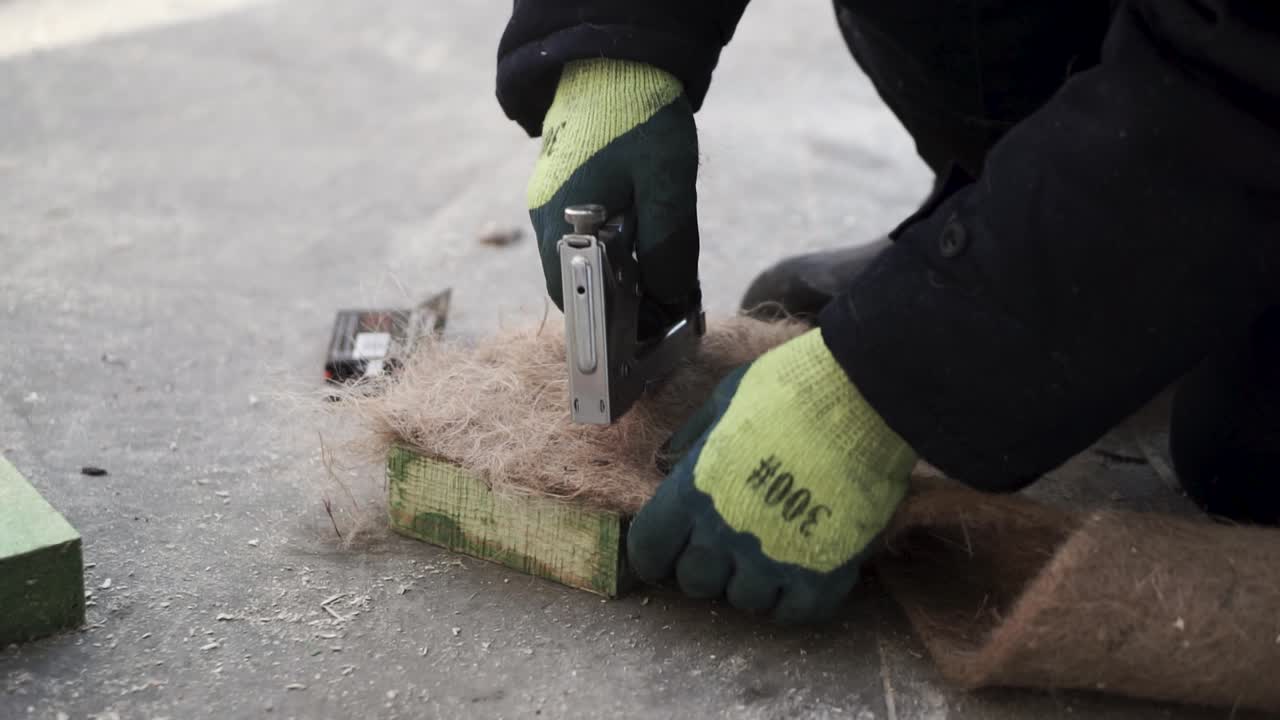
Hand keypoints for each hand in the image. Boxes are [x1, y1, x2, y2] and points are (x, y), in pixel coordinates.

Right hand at [527, 59, 698, 310]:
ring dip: (619, 269)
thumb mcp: (667, 186)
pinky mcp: (562, 187)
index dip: (609, 321)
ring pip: (582, 257)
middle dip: (619, 297)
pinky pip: (584, 232)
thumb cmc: (638, 117)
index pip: (573, 298)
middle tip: (666, 297)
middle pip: (578, 282)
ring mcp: (550, 201)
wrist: (615, 61)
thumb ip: (668, 246)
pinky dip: (614, 244)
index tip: (649, 327)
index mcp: (562, 224)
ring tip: (663, 264)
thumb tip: (670, 296)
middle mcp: (546, 217)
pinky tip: (646, 233)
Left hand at [627, 329, 916, 622]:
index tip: (670, 547)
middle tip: (729, 542)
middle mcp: (725, 534)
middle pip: (695, 582)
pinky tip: (802, 569)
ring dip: (752, 580)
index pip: (649, 551)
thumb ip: (692, 438)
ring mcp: (773, 559)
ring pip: (744, 600)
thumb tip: (665, 461)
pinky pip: (794, 612)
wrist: (865, 396)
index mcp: (693, 492)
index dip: (656, 552)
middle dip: (706, 566)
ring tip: (771, 550)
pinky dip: (794, 598)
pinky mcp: (821, 573)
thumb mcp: (725, 400)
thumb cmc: (791, 389)